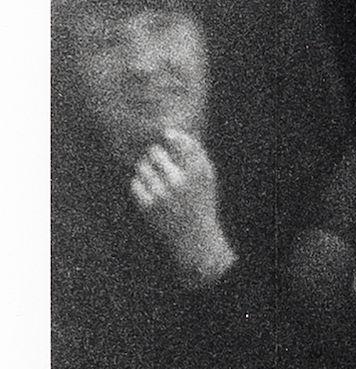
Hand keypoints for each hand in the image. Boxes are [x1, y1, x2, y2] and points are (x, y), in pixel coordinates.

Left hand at [130, 133, 233, 281]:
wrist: (194, 236)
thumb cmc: (201, 200)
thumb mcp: (208, 176)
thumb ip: (196, 152)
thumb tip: (171, 132)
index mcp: (199, 171)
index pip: (180, 142)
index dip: (169, 135)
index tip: (165, 135)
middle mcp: (180, 181)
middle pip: (155, 152)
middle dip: (154, 154)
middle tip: (156, 159)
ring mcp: (163, 194)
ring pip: (142, 167)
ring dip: (144, 168)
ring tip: (153, 175)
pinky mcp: (148, 206)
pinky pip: (134, 183)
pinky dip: (139, 184)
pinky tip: (149, 189)